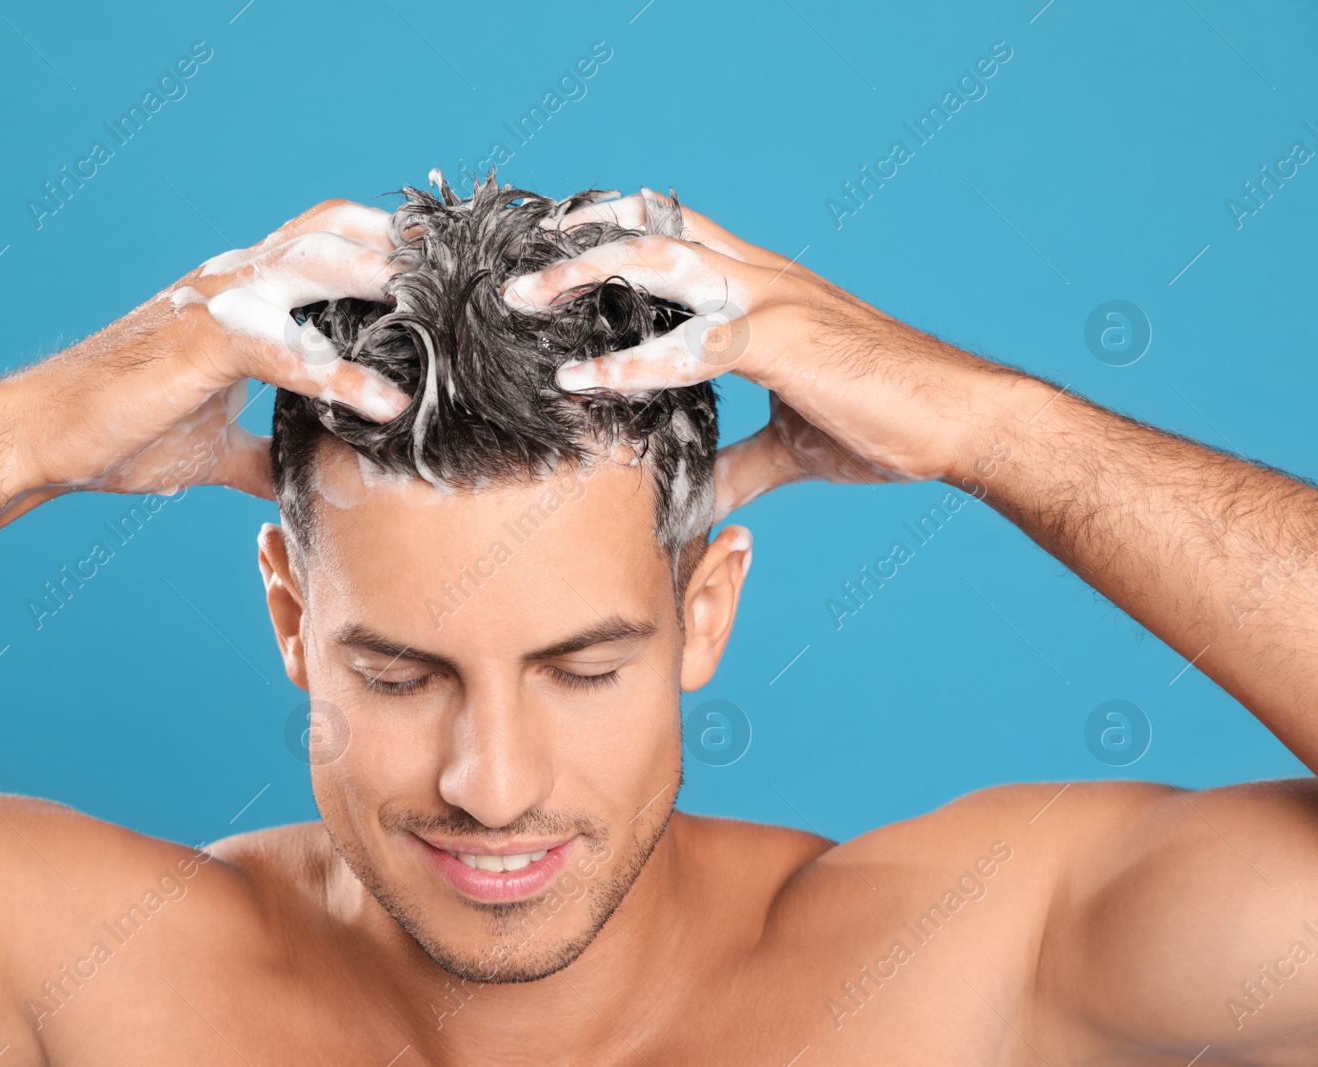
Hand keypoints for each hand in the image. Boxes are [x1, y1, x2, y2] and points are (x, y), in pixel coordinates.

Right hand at [0, 200, 410, 499]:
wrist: (44, 437)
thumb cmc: (121, 431)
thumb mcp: (211, 446)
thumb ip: (261, 451)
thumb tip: (301, 476)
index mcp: (241, 293)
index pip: (326, 243)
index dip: (385, 251)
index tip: (440, 279)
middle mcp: (234, 280)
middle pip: (336, 229)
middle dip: (402, 249)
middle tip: (465, 282)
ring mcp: (219, 302)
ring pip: (318, 261)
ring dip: (385, 283)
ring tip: (446, 318)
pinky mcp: (206, 341)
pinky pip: (289, 348)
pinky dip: (343, 374)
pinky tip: (386, 406)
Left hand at [503, 191, 1016, 517]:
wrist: (964, 422)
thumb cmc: (886, 421)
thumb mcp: (792, 444)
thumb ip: (737, 464)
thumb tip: (696, 501)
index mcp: (763, 289)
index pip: (676, 238)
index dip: (615, 236)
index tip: (556, 254)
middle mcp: (762, 278)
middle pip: (655, 231)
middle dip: (581, 244)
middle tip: (519, 276)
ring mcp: (772, 301)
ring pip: (663, 261)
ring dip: (588, 275)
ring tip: (528, 299)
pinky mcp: (784, 341)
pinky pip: (692, 344)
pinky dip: (632, 364)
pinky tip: (585, 383)